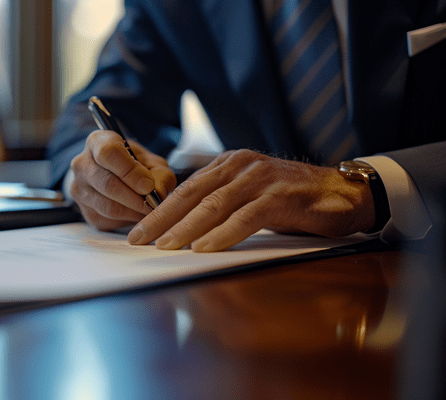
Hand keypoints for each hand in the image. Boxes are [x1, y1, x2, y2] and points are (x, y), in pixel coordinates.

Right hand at [70, 129, 176, 230]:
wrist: (115, 176)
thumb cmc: (134, 165)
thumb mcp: (151, 162)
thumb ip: (160, 174)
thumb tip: (158, 194)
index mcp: (97, 142)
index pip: (108, 153)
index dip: (130, 171)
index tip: (148, 185)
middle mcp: (82, 164)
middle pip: (107, 183)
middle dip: (135, 197)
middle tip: (153, 203)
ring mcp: (79, 189)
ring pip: (108, 206)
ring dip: (133, 211)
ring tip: (148, 210)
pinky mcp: (85, 212)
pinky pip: (108, 220)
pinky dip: (127, 220)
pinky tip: (136, 213)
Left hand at [128, 149, 374, 250]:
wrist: (341, 193)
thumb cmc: (290, 198)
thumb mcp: (249, 194)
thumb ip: (221, 202)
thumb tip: (185, 227)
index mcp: (228, 164)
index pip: (185, 188)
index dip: (159, 210)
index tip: (138, 231)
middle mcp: (240, 166)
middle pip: (192, 194)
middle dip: (162, 219)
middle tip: (139, 239)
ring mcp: (260, 179)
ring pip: (214, 204)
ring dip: (186, 227)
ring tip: (165, 246)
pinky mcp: (280, 196)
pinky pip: (245, 217)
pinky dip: (223, 233)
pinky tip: (205, 247)